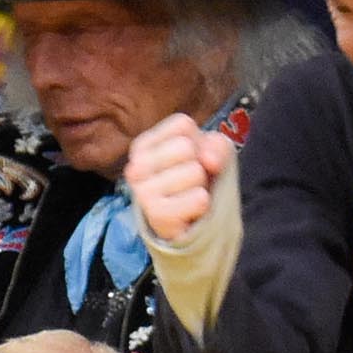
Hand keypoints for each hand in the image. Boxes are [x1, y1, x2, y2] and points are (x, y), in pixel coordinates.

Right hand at [125, 111, 233, 242]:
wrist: (190, 227)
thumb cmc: (197, 182)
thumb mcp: (213, 153)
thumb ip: (217, 145)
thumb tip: (208, 160)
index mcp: (144, 145)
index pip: (182, 125)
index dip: (200, 142)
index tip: (193, 159)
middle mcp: (135, 165)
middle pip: (186, 146)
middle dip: (200, 166)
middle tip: (191, 182)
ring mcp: (142, 191)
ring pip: (194, 171)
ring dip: (201, 186)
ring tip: (189, 196)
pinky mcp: (156, 214)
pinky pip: (199, 198)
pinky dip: (203, 204)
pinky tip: (190, 211)